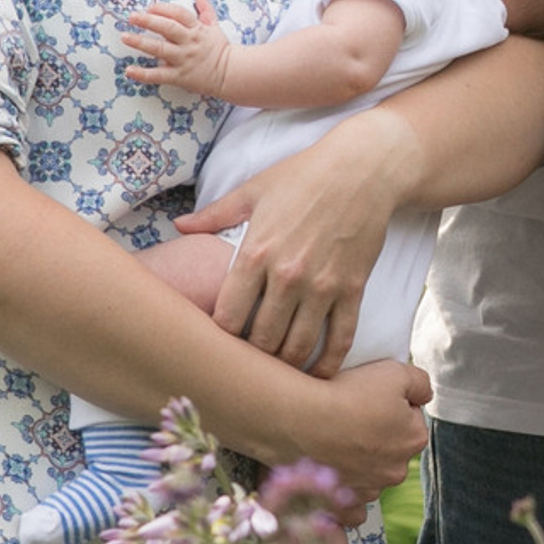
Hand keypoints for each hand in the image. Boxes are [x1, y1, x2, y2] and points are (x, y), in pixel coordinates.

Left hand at [120, 0, 232, 98]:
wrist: (231, 74)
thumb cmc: (220, 50)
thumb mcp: (215, 27)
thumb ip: (206, 11)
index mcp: (196, 29)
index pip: (179, 14)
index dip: (163, 9)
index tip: (150, 7)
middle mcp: (188, 42)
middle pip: (167, 28)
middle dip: (148, 21)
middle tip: (132, 16)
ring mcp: (183, 59)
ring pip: (160, 49)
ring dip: (141, 42)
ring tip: (125, 37)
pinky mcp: (180, 76)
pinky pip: (159, 75)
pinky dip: (143, 74)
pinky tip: (129, 70)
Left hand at [176, 109, 414, 372]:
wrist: (365, 169)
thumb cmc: (306, 175)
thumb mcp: (254, 189)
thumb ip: (215, 214)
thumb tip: (179, 227)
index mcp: (256, 252)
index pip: (227, 316)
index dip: (219, 337)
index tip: (218, 342)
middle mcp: (287, 275)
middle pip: (261, 340)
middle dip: (252, 357)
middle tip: (247, 363)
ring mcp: (322, 286)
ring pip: (298, 347)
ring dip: (286, 366)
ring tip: (277, 372)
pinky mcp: (353, 290)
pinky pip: (340, 339)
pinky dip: (328, 364)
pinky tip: (318, 374)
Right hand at [284, 358, 432, 499]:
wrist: (299, 419)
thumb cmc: (347, 393)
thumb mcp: (394, 371)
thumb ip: (419, 383)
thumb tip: (423, 395)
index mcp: (414, 439)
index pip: (410, 418)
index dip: (390, 405)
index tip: (368, 398)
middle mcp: (396, 470)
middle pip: (391, 448)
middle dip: (376, 436)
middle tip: (350, 417)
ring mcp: (368, 490)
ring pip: (370, 475)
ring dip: (358, 462)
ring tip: (333, 441)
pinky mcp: (342, 504)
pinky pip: (350, 509)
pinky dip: (345, 498)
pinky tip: (335, 482)